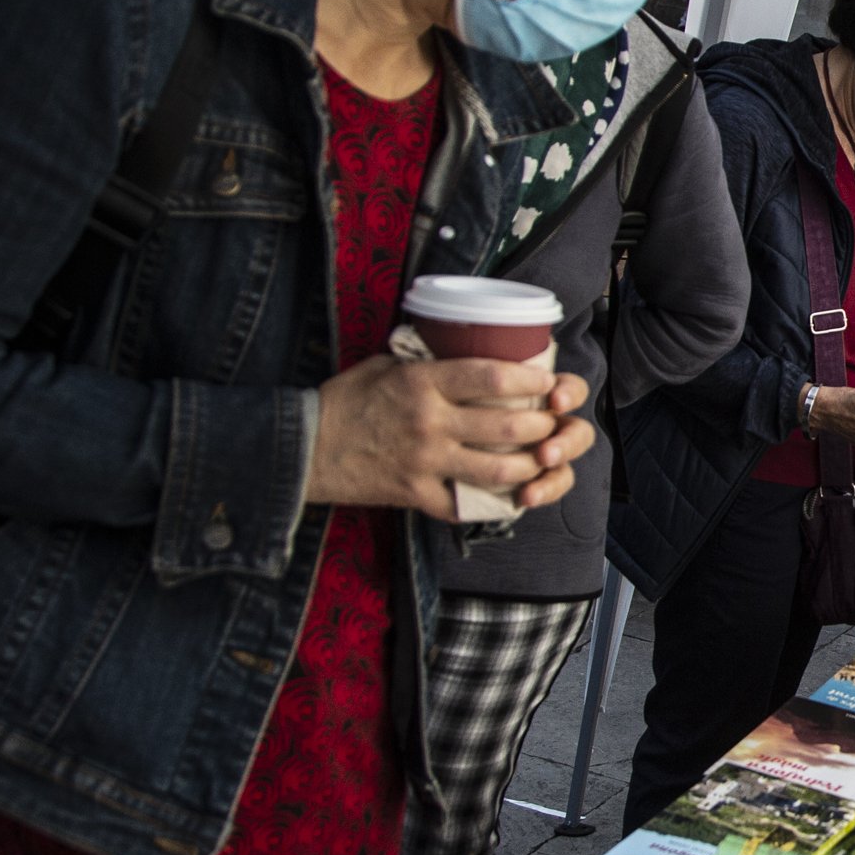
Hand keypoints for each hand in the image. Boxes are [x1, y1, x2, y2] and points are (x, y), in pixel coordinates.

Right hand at [306, 356, 591, 517]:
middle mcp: (429, 423)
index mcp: (422, 383)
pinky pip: (464, 504)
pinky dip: (489, 502)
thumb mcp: (383, 366)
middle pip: (507, 427)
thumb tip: (460, 350)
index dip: (530, 381)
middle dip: (542, 426)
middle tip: (552, 423)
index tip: (548, 381)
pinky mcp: (415, 494)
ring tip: (539, 459)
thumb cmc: (343, 401)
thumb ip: (424, 361)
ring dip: (529, 466)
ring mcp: (424, 462)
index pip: (491, 377)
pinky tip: (505, 495)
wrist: (302, 449)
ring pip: (497, 470)